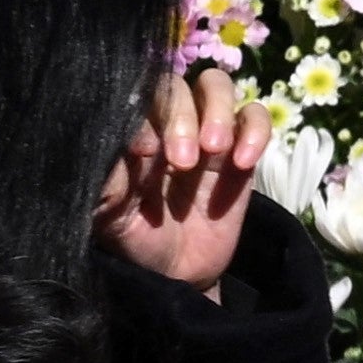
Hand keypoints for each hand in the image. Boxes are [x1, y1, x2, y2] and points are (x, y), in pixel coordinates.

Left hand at [100, 69, 277, 293]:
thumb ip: (106, 184)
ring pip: (216, 87)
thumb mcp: (110, 218)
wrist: (176, 276)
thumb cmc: (136, 240)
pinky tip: (242, 162)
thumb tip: (113, 145)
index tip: (142, 151)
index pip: (138, 95)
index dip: (145, 113)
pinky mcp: (241, 151)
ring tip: (213, 150)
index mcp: (133, 131)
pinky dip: (254, 131)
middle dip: (181, 117)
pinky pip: (256, 117)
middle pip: (178, 86)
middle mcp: (168, 124)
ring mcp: (206, 134)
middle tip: (181, 162)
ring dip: (216, 112)